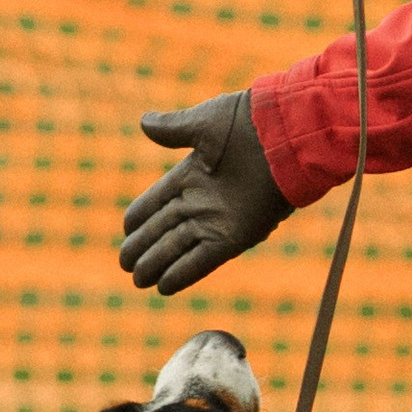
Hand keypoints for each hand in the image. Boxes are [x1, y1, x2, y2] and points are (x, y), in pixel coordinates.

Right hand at [119, 92, 291, 295]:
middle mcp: (202, 201)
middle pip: (164, 229)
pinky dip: (183, 273)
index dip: (140, 215)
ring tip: (138, 281)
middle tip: (124, 264)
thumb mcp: (204, 123)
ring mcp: (217, 221)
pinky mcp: (234, 237)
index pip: (157, 200)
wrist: (287, 137)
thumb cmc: (248, 123)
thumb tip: (143, 123)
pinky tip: (163, 287)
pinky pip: (202, 260)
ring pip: (178, 248)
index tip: (126, 228)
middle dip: (143, 247)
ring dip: (158, 264)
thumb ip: (173, 130)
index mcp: (192, 174)